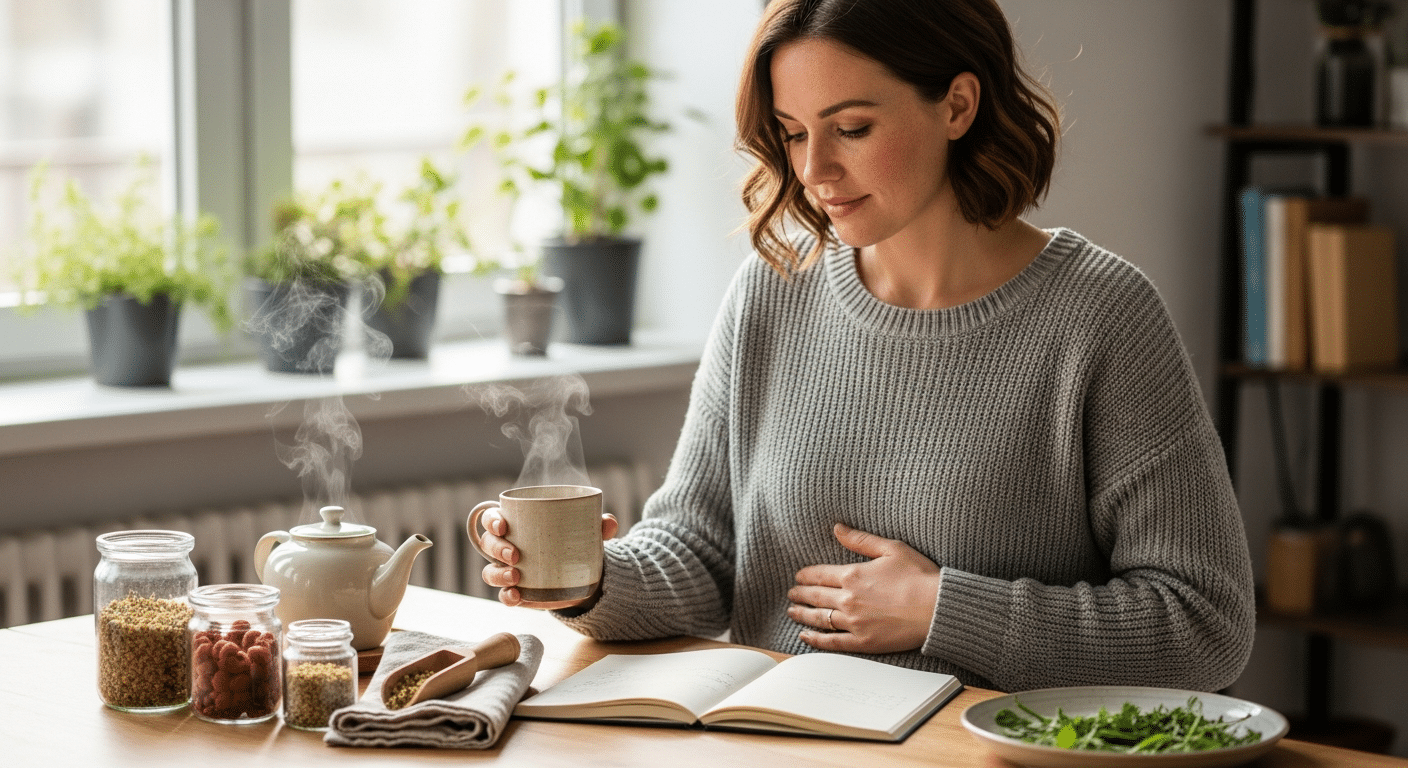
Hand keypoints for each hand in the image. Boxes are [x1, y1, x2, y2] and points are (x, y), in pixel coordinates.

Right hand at [479, 510, 618, 606]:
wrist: (584, 576)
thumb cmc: (576, 543)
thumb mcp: (587, 532)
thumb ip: (598, 526)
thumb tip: (609, 522)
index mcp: (517, 524)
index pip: (492, 517)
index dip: (492, 520)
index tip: (503, 524)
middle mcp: (507, 546)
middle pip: (488, 543)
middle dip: (497, 547)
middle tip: (516, 554)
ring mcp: (509, 570)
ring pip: (490, 571)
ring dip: (498, 574)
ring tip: (516, 576)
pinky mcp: (518, 592)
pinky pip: (504, 596)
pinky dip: (507, 596)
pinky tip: (517, 596)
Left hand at [786, 522, 941, 653]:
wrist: (937, 608)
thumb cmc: (919, 576)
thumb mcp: (891, 548)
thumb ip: (860, 540)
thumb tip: (837, 528)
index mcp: (853, 575)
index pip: (819, 574)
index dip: (806, 575)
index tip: (798, 576)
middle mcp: (848, 599)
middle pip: (815, 596)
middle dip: (800, 594)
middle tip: (791, 593)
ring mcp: (854, 622)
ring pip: (819, 618)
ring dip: (802, 615)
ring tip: (792, 612)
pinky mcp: (862, 641)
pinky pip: (832, 642)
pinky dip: (815, 639)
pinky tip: (805, 636)